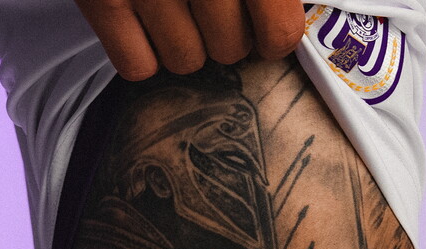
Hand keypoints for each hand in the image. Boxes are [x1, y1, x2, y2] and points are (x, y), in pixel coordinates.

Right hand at [73, 0, 305, 80]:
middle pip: (230, 50)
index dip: (273, 38)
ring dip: (185, 42)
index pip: (278, 32)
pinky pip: (138, 65)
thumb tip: (287, 8)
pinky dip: (142, 52)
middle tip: (211, 5)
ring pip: (186, 61)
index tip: (264, 30)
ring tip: (175, 6)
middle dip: (226, 34)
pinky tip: (144, 20)